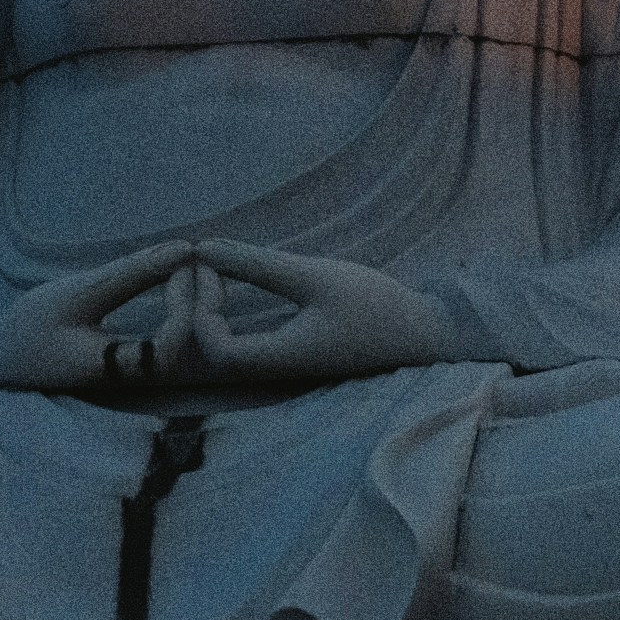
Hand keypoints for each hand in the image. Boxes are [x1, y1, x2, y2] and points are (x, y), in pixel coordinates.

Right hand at [0, 246, 206, 390]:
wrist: (1, 359)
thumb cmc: (33, 327)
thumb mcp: (80, 293)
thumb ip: (133, 274)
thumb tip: (184, 249)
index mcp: (124, 370)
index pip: (182, 341)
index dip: (192, 299)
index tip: (186, 262)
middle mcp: (140, 380)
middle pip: (197, 348)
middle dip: (208, 299)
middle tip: (204, 259)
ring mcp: (140, 375)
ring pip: (189, 344)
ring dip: (197, 302)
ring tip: (196, 265)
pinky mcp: (138, 363)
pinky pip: (174, 338)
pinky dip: (183, 307)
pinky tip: (180, 279)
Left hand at [163, 242, 457, 388]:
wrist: (425, 337)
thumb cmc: (376, 308)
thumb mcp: (314, 277)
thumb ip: (256, 265)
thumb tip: (202, 247)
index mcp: (278, 359)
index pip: (211, 346)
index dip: (199, 305)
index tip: (209, 264)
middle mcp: (273, 371)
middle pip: (209, 352)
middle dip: (193, 307)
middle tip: (199, 262)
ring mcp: (279, 367)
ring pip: (223, 347)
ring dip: (209, 309)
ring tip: (213, 268)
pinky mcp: (287, 357)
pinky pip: (240, 341)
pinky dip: (226, 314)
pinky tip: (235, 282)